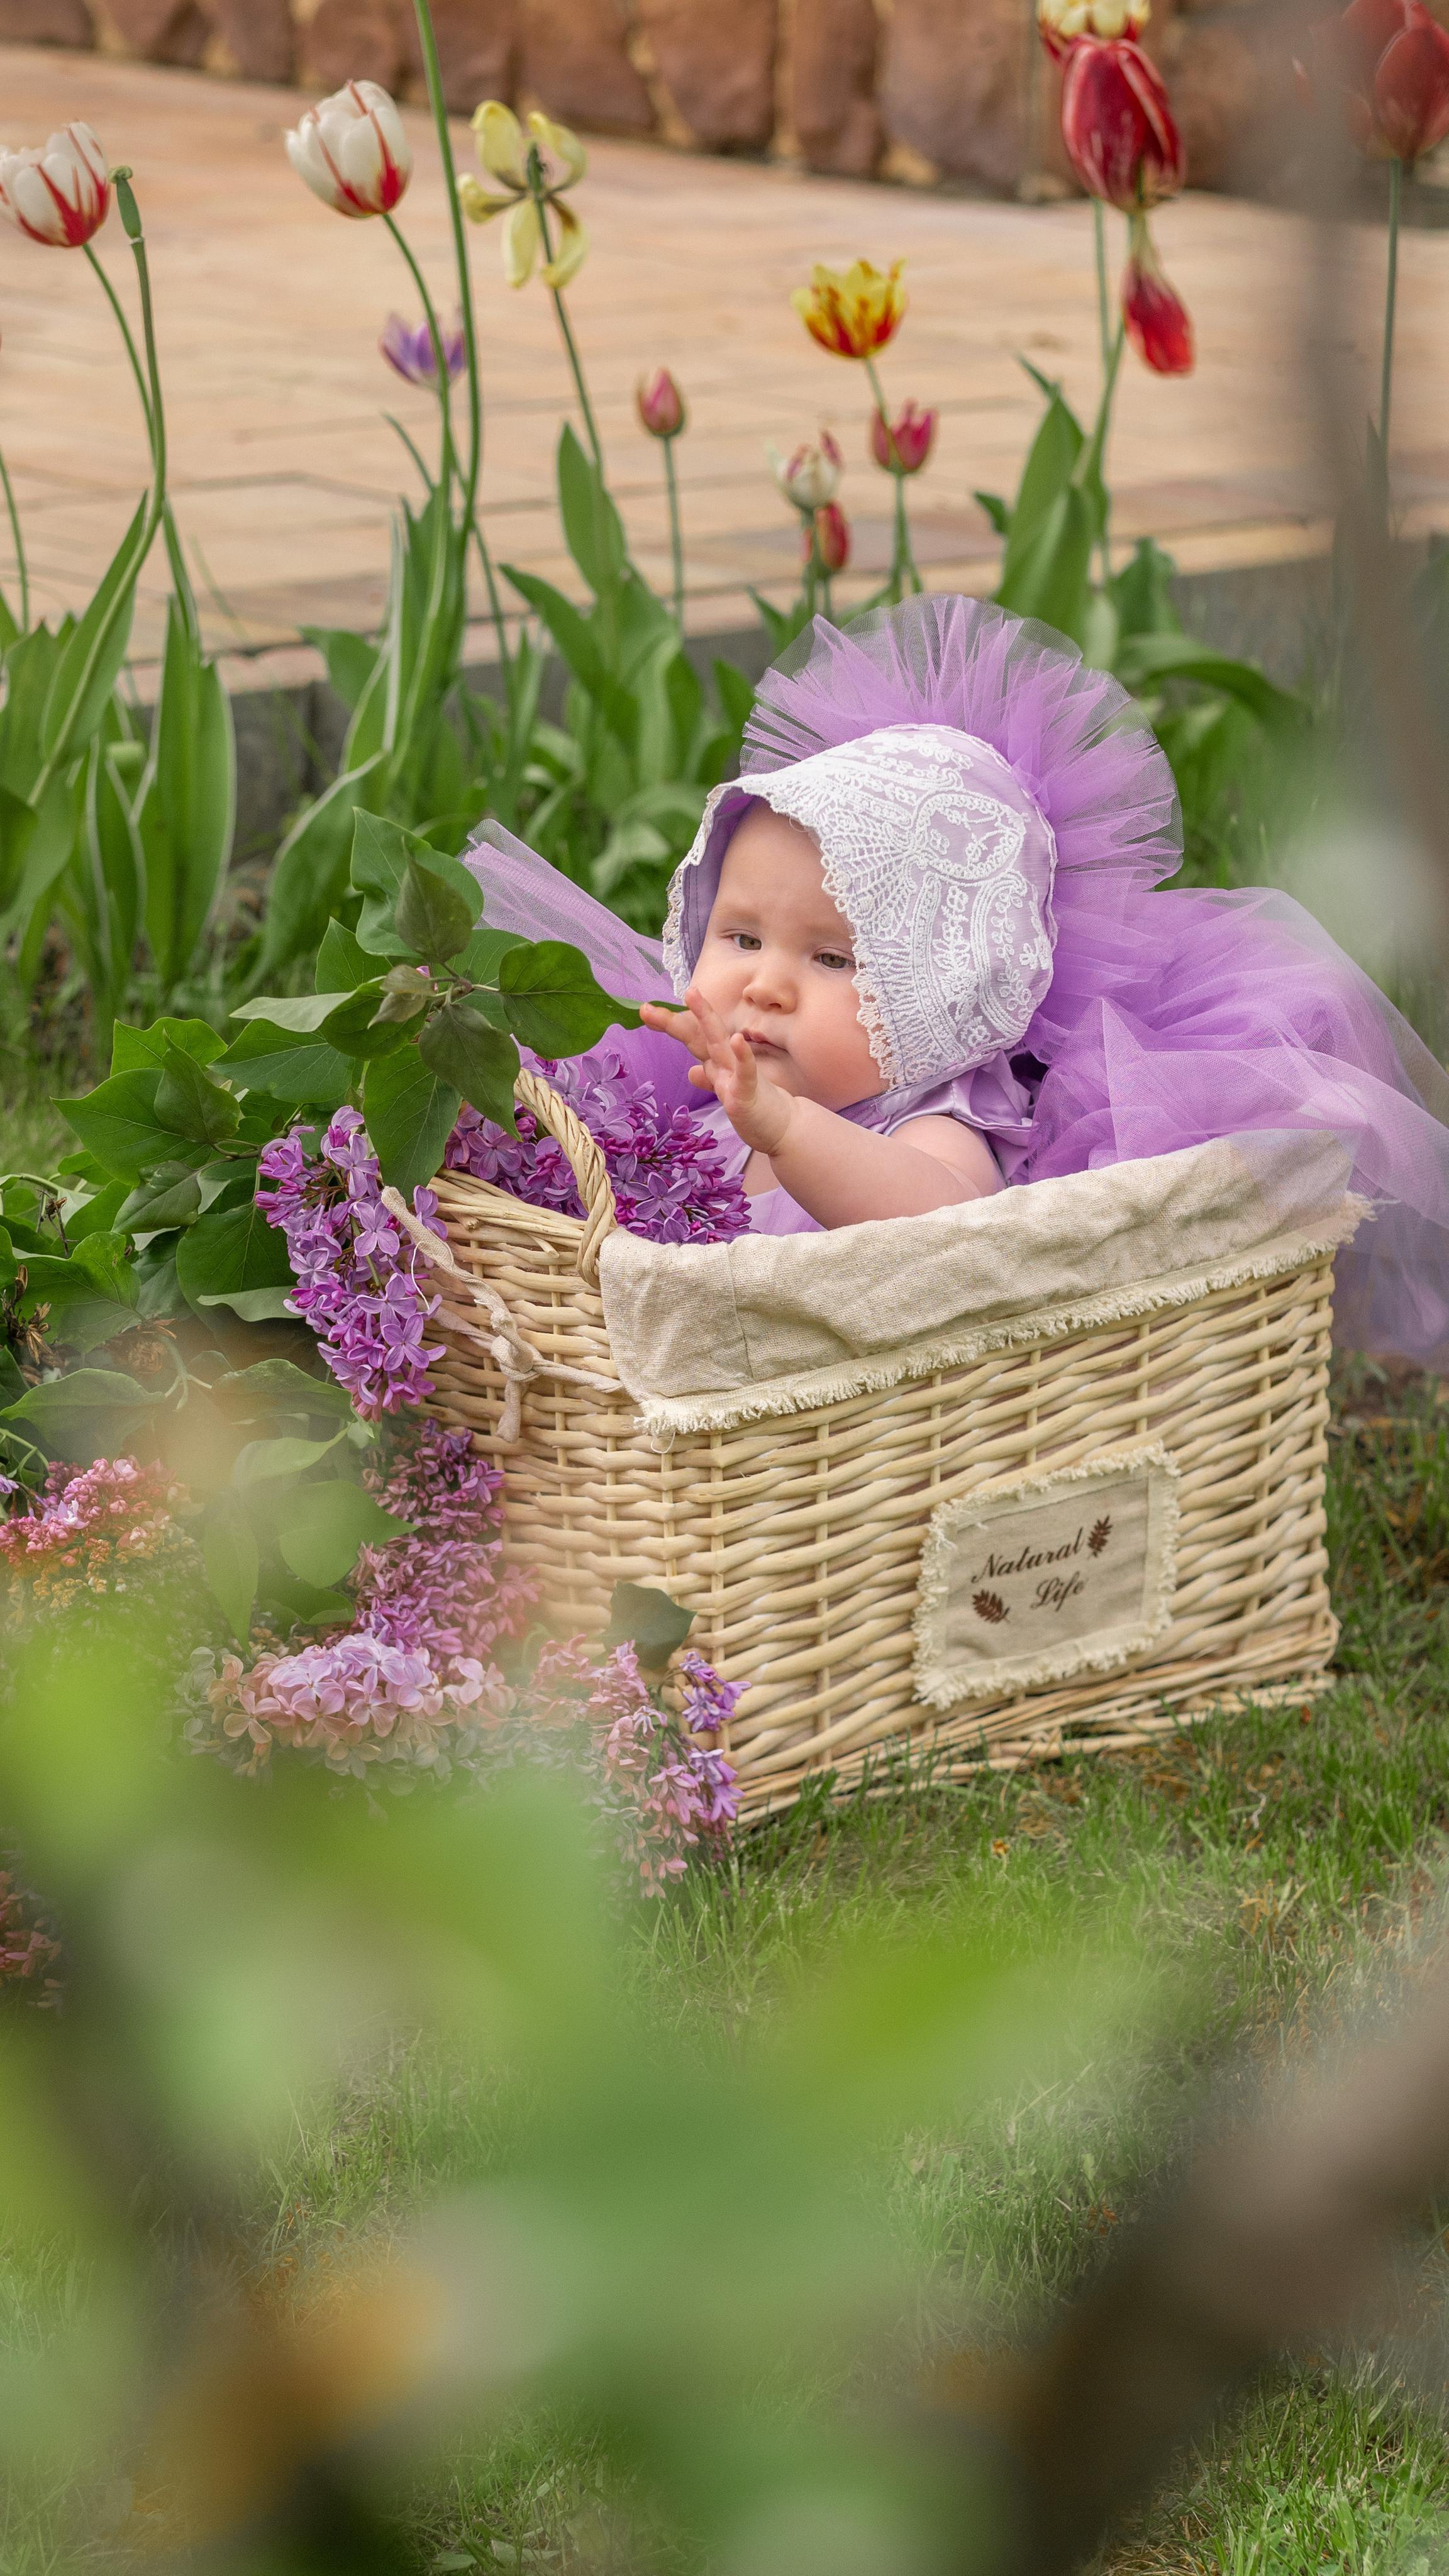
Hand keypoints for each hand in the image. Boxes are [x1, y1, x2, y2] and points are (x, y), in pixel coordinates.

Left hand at [640, 989, 792, 1155]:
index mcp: (718, 1064)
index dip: (670, 1025)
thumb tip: (692, 1071)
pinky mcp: (750, 1092)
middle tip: (646, 1008)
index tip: (646, 1012)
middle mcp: (726, 1064)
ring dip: (706, 1019)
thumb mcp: (727, 1094)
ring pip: (720, 1044)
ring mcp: (738, 1075)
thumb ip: (711, 1080)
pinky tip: (737, 1040)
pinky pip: (747, 1072)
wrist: (784, 1128)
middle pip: (697, 1036)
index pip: (692, 1039)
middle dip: (673, 1021)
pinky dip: (742, 1055)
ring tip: (693, 995)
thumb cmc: (757, 1109)